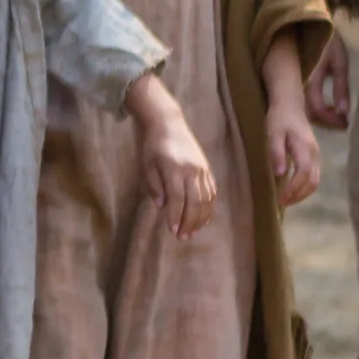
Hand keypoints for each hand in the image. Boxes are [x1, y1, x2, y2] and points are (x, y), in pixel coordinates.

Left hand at [130, 75, 220, 240]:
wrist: (168, 122)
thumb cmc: (152, 144)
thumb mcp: (146, 164)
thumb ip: (154, 186)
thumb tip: (163, 206)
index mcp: (174, 169)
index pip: (177, 198)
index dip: (176, 216)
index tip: (172, 231)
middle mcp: (192, 170)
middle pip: (195, 202)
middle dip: (189, 222)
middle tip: (182, 237)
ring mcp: (202, 170)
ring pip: (206, 199)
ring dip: (201, 218)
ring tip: (192, 231)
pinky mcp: (208, 169)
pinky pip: (212, 192)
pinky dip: (209, 207)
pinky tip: (203, 218)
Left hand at [266, 92, 323, 206]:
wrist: (291, 105)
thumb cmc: (279, 118)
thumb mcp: (273, 133)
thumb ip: (276, 152)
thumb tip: (280, 174)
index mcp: (305, 149)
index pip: (304, 174)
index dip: (294, 189)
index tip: (281, 199)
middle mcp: (314, 154)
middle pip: (312, 181)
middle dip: (299, 195)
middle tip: (283, 203)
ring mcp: (316, 155)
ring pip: (315, 180)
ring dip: (302, 193)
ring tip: (287, 200)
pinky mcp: (314, 156)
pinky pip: (313, 176)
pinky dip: (305, 186)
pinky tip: (292, 189)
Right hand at [304, 25, 354, 129]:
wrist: (306, 22)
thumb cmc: (327, 40)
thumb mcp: (340, 61)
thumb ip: (341, 87)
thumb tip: (343, 112)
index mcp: (311, 79)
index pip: (317, 109)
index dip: (330, 120)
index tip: (344, 125)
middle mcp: (299, 83)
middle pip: (307, 111)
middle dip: (325, 120)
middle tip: (341, 123)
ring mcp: (294, 81)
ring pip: (303, 105)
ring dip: (319, 114)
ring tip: (335, 115)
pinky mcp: (292, 78)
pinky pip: (301, 97)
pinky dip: (313, 105)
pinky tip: (325, 105)